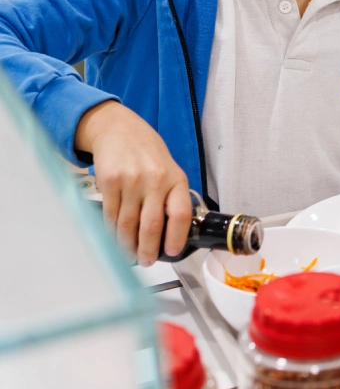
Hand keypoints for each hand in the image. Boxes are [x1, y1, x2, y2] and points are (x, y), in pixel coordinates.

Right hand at [75, 101, 191, 265]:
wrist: (119, 128)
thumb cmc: (146, 151)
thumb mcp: (168, 169)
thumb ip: (171, 196)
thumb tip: (171, 232)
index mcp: (175, 178)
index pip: (181, 215)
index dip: (177, 238)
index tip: (172, 252)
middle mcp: (155, 179)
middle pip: (152, 226)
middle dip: (148, 250)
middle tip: (146, 260)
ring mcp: (131, 180)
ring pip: (128, 225)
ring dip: (128, 246)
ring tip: (130, 254)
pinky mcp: (110, 182)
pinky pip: (111, 216)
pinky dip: (112, 232)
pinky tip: (115, 238)